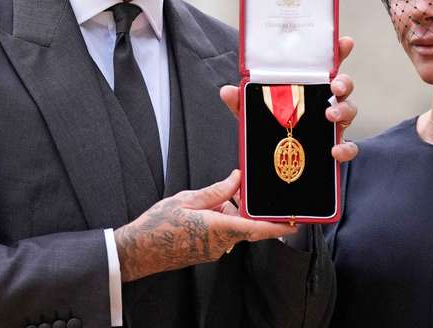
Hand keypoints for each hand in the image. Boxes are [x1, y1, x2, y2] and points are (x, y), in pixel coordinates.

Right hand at [114, 170, 296, 281]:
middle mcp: (220, 243)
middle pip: (247, 225)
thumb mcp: (186, 200)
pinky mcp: (206, 252)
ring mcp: (213, 250)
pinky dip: (223, 220)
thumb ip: (216, 191)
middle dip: (251, 210)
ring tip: (219, 196)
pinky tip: (210, 208)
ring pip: (234, 229)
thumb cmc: (157, 225)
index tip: (295, 223)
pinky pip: (223, 234)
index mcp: (218, 228)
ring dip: (233, 213)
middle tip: (249, 192)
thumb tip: (237, 179)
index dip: (278, 227)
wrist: (138, 250)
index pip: (256, 228)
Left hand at [219, 36, 358, 163]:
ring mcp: (333, 123)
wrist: (278, 160)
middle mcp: (325, 101)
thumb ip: (242, 101)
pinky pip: (349, 146)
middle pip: (344, 84)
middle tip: (335, 86)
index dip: (338, 51)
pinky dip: (345, 148)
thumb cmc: (272, 127)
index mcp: (309, 87)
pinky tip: (334, 150)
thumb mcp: (254, 112)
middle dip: (344, 81)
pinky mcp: (336, 144)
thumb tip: (228, 90)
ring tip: (330, 116)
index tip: (345, 42)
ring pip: (350, 110)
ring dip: (344, 110)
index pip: (326, 64)